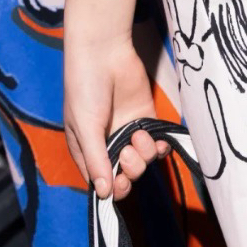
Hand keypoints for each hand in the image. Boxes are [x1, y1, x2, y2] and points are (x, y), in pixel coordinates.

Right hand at [64, 36, 167, 200]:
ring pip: (145, 160)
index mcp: (88, 152)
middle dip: (131, 169)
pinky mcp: (147, 117)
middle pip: (127, 175)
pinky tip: (159, 139)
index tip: (120, 181)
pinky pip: (159, 141)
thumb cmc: (85, 90)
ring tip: (138, 134)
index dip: (114, 188)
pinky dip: (161, 145)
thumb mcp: (85, 127)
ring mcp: (129, 131)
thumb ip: (96, 159)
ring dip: (145, 154)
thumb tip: (104, 193)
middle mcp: (109, 145)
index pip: (103, 183)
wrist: (104, 53)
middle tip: (127, 150)